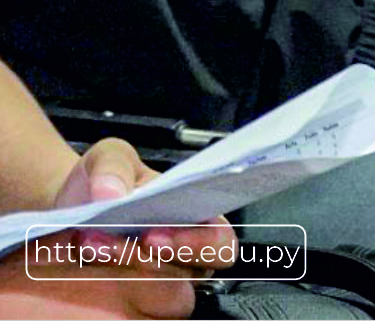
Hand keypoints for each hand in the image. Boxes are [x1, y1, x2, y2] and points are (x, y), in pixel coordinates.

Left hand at [0, 138, 237, 318]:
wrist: (67, 206)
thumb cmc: (106, 181)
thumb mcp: (111, 157)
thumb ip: (114, 167)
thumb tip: (111, 192)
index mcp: (198, 221)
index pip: (219, 244)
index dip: (197, 246)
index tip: (154, 235)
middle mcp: (182, 261)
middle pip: (186, 282)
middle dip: (149, 264)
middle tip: (111, 241)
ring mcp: (151, 289)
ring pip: (152, 302)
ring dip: (118, 274)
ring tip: (87, 243)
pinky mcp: (121, 306)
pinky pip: (121, 312)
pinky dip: (96, 292)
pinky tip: (76, 264)